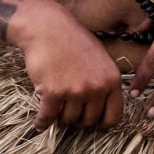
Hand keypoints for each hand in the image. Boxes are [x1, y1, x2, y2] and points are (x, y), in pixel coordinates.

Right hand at [9, 0, 125, 128]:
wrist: (48, 29)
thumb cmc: (74, 44)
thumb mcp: (101, 61)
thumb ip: (104, 84)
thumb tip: (103, 111)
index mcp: (112, 80)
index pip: (114, 116)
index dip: (103, 124)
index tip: (94, 124)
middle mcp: (97, 87)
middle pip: (89, 121)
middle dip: (78, 120)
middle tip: (70, 114)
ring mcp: (75, 90)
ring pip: (68, 120)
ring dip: (60, 119)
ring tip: (56, 111)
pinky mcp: (53, 92)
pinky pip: (48, 117)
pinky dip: (42, 123)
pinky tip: (40, 123)